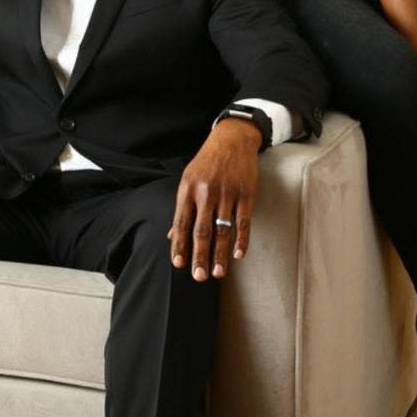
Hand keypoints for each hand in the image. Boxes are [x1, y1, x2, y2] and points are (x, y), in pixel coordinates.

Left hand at [169, 118, 260, 281]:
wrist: (231, 139)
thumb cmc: (207, 163)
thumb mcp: (189, 180)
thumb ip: (183, 209)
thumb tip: (171, 236)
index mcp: (188, 189)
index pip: (181, 223)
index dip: (179, 245)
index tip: (178, 265)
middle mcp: (206, 192)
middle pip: (201, 230)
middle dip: (199, 255)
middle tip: (198, 277)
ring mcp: (227, 193)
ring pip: (222, 229)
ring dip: (220, 254)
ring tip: (218, 273)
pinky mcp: (245, 193)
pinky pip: (243, 221)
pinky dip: (241, 239)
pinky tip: (238, 254)